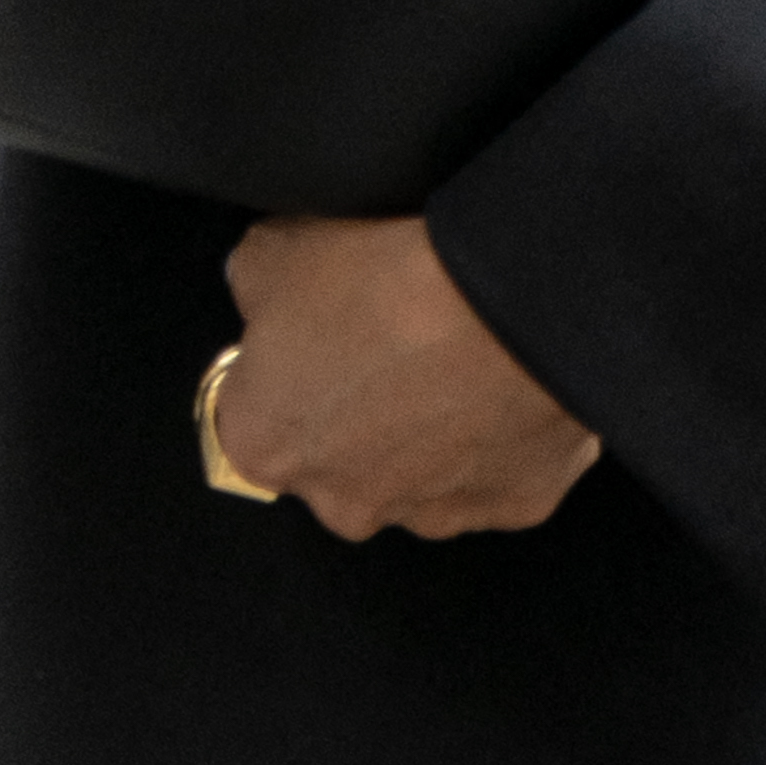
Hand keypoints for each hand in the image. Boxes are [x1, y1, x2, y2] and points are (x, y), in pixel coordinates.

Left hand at [216, 215, 600, 542]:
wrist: (514, 301)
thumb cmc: (390, 282)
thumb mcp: (273, 251)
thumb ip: (251, 287)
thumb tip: (262, 290)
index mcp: (264, 445)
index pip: (256, 415)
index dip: (285, 367)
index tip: (319, 328)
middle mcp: (341, 502)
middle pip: (338, 456)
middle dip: (362, 407)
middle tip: (396, 334)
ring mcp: (430, 513)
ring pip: (421, 468)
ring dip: (434, 423)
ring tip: (461, 348)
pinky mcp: (513, 505)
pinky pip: (499, 469)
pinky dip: (504, 430)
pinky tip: (512, 373)